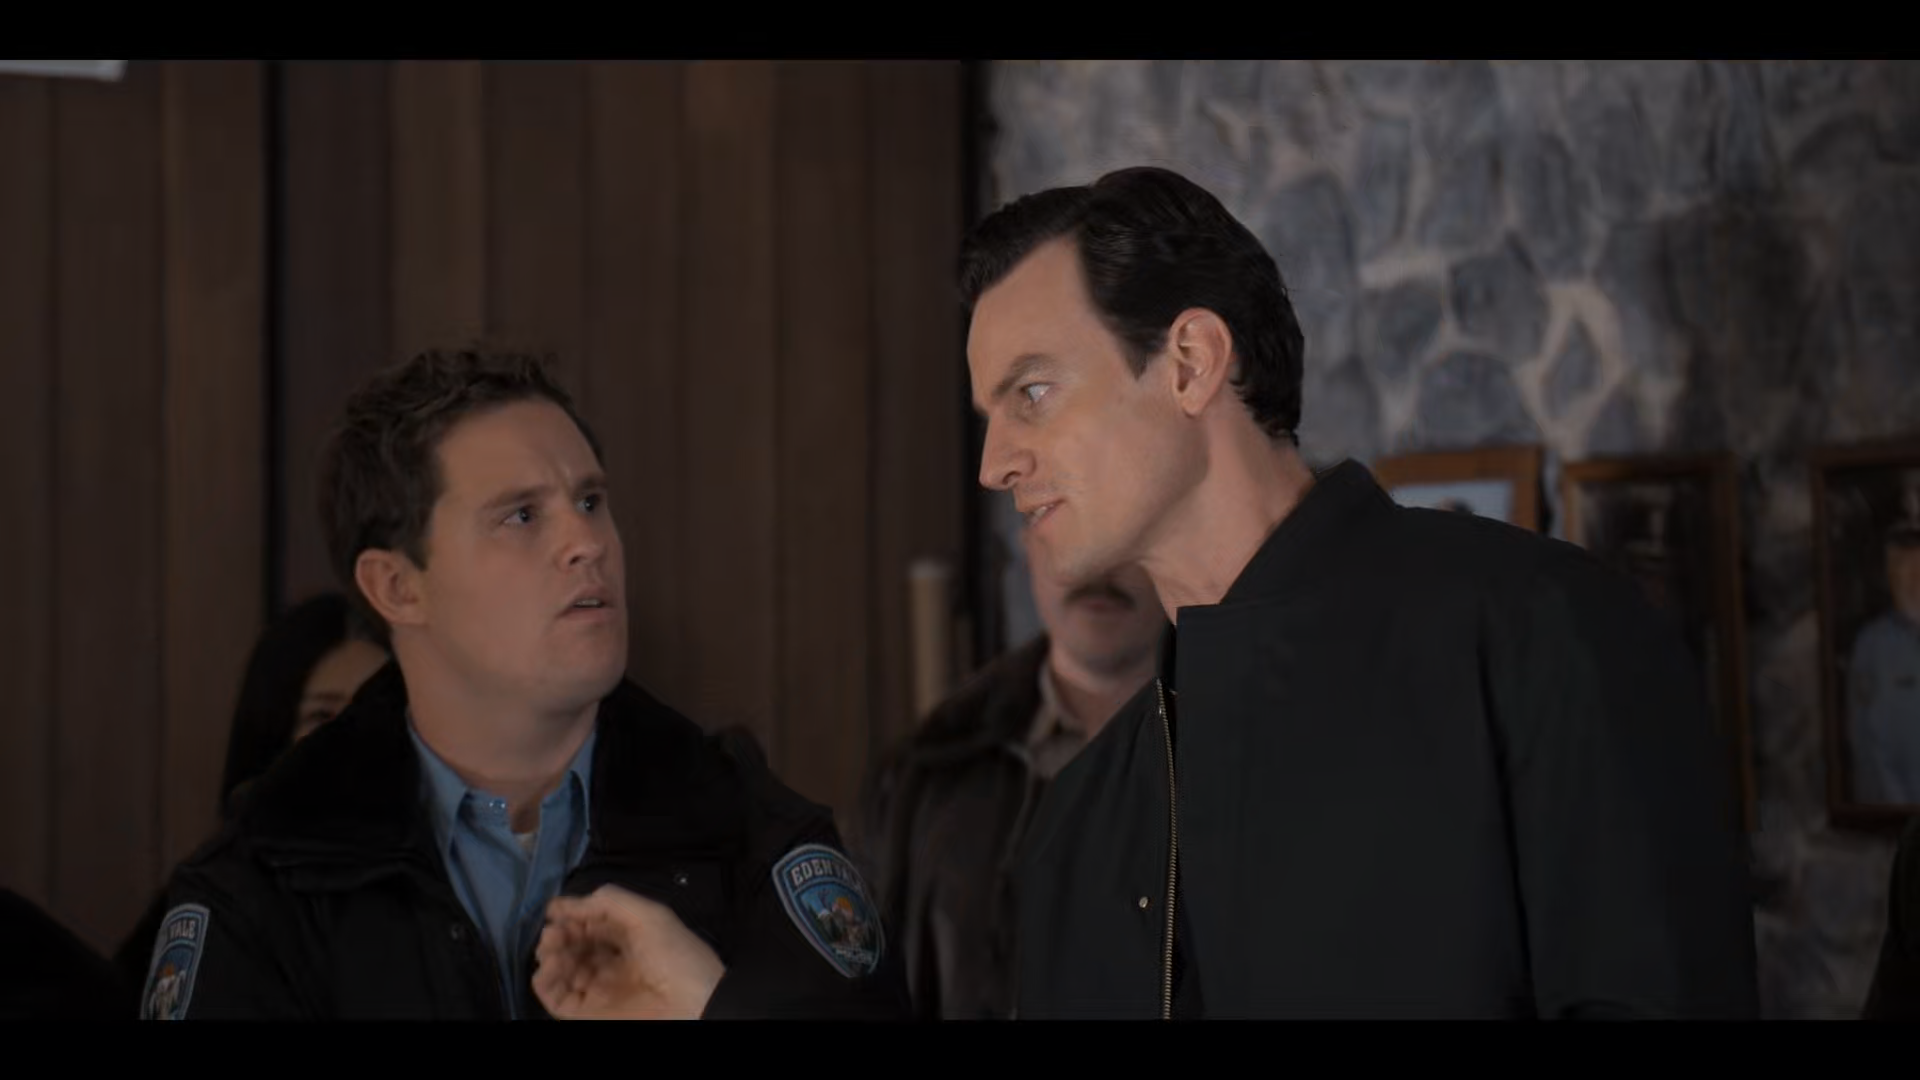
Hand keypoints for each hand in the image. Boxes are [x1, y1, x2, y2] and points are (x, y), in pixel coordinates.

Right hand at [533, 885, 725, 1019]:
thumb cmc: (676, 956)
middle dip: (560, 933)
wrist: (694, 1004)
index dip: (574, 915)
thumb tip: (570, 902)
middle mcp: (612, 965)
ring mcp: (598, 990)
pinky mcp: (587, 1014)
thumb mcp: (649, 915)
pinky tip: (551, 964)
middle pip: (575, 947)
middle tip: (553, 929)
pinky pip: (556, 998)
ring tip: (551, 942)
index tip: (555, 908)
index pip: (593, 926)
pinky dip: (545, 980)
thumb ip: (610, 901)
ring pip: (562, 971)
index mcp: (631, 941)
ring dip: (549, 954)